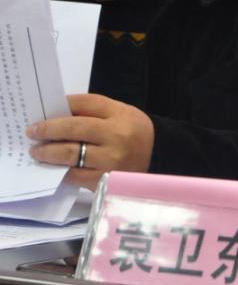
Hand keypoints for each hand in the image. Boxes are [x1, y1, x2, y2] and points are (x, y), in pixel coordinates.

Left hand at [26, 93, 154, 189]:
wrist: (157, 156)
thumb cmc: (132, 132)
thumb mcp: (120, 113)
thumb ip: (91, 111)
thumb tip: (54, 114)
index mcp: (120, 115)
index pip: (84, 104)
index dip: (60, 106)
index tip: (42, 112)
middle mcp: (117, 136)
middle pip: (73, 128)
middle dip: (47, 130)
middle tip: (32, 132)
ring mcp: (111, 160)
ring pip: (69, 154)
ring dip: (47, 152)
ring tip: (37, 151)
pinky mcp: (104, 180)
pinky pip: (74, 175)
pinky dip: (60, 170)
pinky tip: (53, 166)